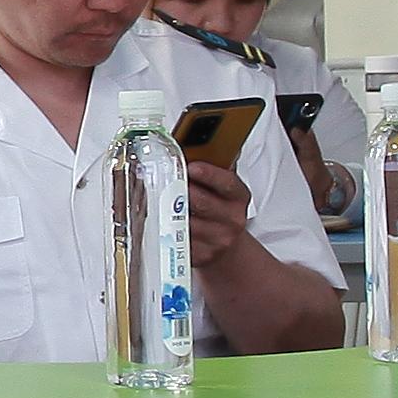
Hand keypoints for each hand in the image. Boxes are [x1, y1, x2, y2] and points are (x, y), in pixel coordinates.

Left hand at [170, 145, 263, 270]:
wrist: (225, 245)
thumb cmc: (220, 209)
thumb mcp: (223, 186)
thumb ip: (213, 166)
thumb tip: (192, 140)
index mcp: (239, 197)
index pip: (227, 183)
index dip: (209, 174)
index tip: (192, 166)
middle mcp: (232, 219)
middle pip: (200, 202)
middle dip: (180, 189)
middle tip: (164, 179)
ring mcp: (217, 240)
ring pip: (184, 221)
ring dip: (168, 209)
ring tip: (158, 199)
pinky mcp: (201, 256)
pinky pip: (178, 239)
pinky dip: (166, 229)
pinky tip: (162, 221)